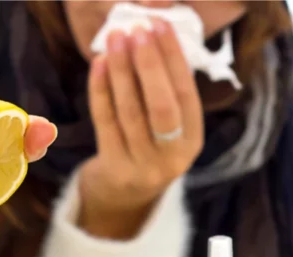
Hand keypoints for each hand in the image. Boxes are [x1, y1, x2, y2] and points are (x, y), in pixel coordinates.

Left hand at [80, 18, 203, 238]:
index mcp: (193, 139)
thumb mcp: (169, 127)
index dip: (173, 58)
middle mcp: (172, 156)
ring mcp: (143, 165)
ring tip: (115, 38)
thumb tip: (154, 36)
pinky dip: (101, 90)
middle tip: (137, 30)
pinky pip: (105, 122)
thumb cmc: (148, 144)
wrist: (125, 194)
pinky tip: (99, 63)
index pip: (186, 94)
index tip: (160, 25)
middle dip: (150, 66)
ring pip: (130, 112)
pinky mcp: (115, 167)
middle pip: (162, 107)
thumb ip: (167, 90)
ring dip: (122, 71)